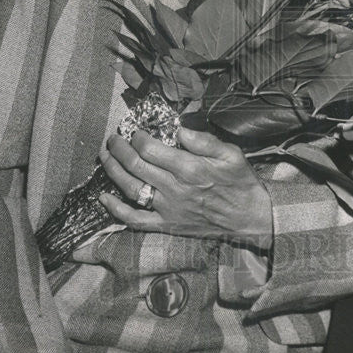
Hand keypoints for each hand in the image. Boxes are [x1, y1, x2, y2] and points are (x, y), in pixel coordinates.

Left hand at [99, 127, 272, 247]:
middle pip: (136, 165)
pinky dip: (116, 210)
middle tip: (113, 139)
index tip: (135, 130)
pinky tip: (104, 198)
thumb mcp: (231, 154)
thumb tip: (179, 128)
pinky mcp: (166, 225)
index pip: (151, 149)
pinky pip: (135, 219)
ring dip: (113, 171)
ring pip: (130, 188)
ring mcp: (168, 209)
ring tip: (104, 157)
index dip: (138, 137)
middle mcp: (175, 188)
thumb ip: (204, 140)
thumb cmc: (240, 182)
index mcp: (190, 168)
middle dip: (119, 149)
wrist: (249, 218)